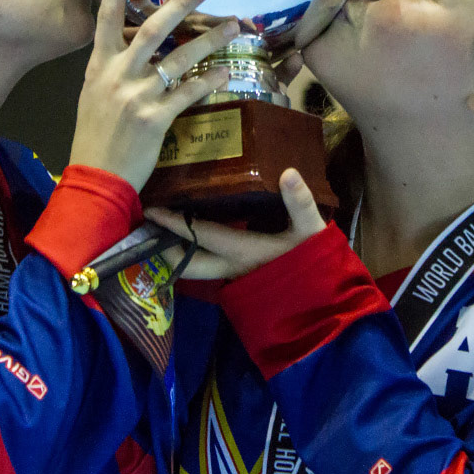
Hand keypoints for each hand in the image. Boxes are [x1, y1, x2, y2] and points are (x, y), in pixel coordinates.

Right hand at [70, 0, 239, 190]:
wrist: (95, 178)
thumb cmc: (95, 139)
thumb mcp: (94, 96)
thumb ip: (112, 70)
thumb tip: (131, 49)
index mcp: (99, 67)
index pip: (106, 19)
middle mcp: (117, 76)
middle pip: (152, 30)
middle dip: (179, 4)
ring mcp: (136, 97)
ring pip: (178, 59)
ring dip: (209, 40)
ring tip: (234, 26)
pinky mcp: (155, 120)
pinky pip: (187, 93)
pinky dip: (208, 81)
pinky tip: (225, 73)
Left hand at [144, 168, 327, 279]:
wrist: (325, 300)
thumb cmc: (315, 263)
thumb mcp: (312, 230)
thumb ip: (300, 202)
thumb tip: (288, 173)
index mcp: (243, 251)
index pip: (201, 236)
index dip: (175, 223)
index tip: (151, 210)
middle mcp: (231, 267)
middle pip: (186, 264)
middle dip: (163, 250)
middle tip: (147, 228)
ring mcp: (234, 275)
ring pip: (195, 269)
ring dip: (177, 253)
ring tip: (161, 233)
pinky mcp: (239, 278)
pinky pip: (208, 267)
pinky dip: (194, 254)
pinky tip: (191, 238)